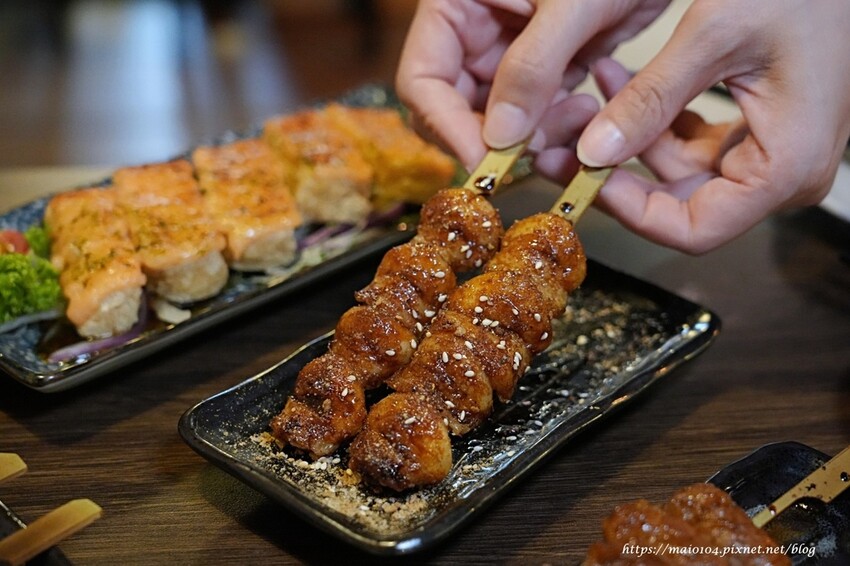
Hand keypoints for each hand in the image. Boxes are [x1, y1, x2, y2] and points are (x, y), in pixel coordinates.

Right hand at [395, 0, 668, 170]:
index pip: (423, 80)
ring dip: (534, 137)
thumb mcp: (571, 2)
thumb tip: (499, 138)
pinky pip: (537, 119)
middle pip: (455, 111)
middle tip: (536, 151)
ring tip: (580, 117)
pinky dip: (558, 128)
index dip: (447, 127)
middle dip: (494, 139)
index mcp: (455, 5)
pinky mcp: (545, 72)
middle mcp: (472, 34)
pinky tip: (588, 111)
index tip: (484, 164)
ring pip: (498, 124)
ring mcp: (509, 56)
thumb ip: (531, 67)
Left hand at [576, 0, 849, 252]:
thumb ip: (651, 98)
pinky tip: (621, 82)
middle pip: (682, 202)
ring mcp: (772, 153)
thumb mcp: (716, 34)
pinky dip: (658, 117)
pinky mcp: (759, 131)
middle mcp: (783, 173)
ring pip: (681, 169)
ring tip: (589, 95)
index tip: (587, 181)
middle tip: (564, 147)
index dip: (632, 212)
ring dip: (632, 134)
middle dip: (619, 172)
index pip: (694, 229)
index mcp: (785, 167)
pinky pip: (696, 142)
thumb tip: (593, 151)